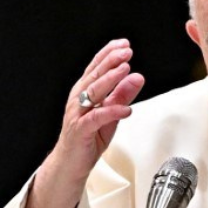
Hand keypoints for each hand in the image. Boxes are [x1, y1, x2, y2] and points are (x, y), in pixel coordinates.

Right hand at [51, 39, 145, 183]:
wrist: (70, 163)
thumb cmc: (88, 138)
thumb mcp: (110, 114)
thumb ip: (123, 95)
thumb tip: (137, 76)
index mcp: (84, 92)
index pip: (96, 67)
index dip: (109, 54)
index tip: (124, 44)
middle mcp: (78, 99)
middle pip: (95, 76)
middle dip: (111, 61)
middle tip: (126, 52)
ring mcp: (78, 114)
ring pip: (94, 92)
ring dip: (111, 80)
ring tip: (126, 70)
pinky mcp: (81, 130)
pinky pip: (97, 118)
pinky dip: (112, 112)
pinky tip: (126, 109)